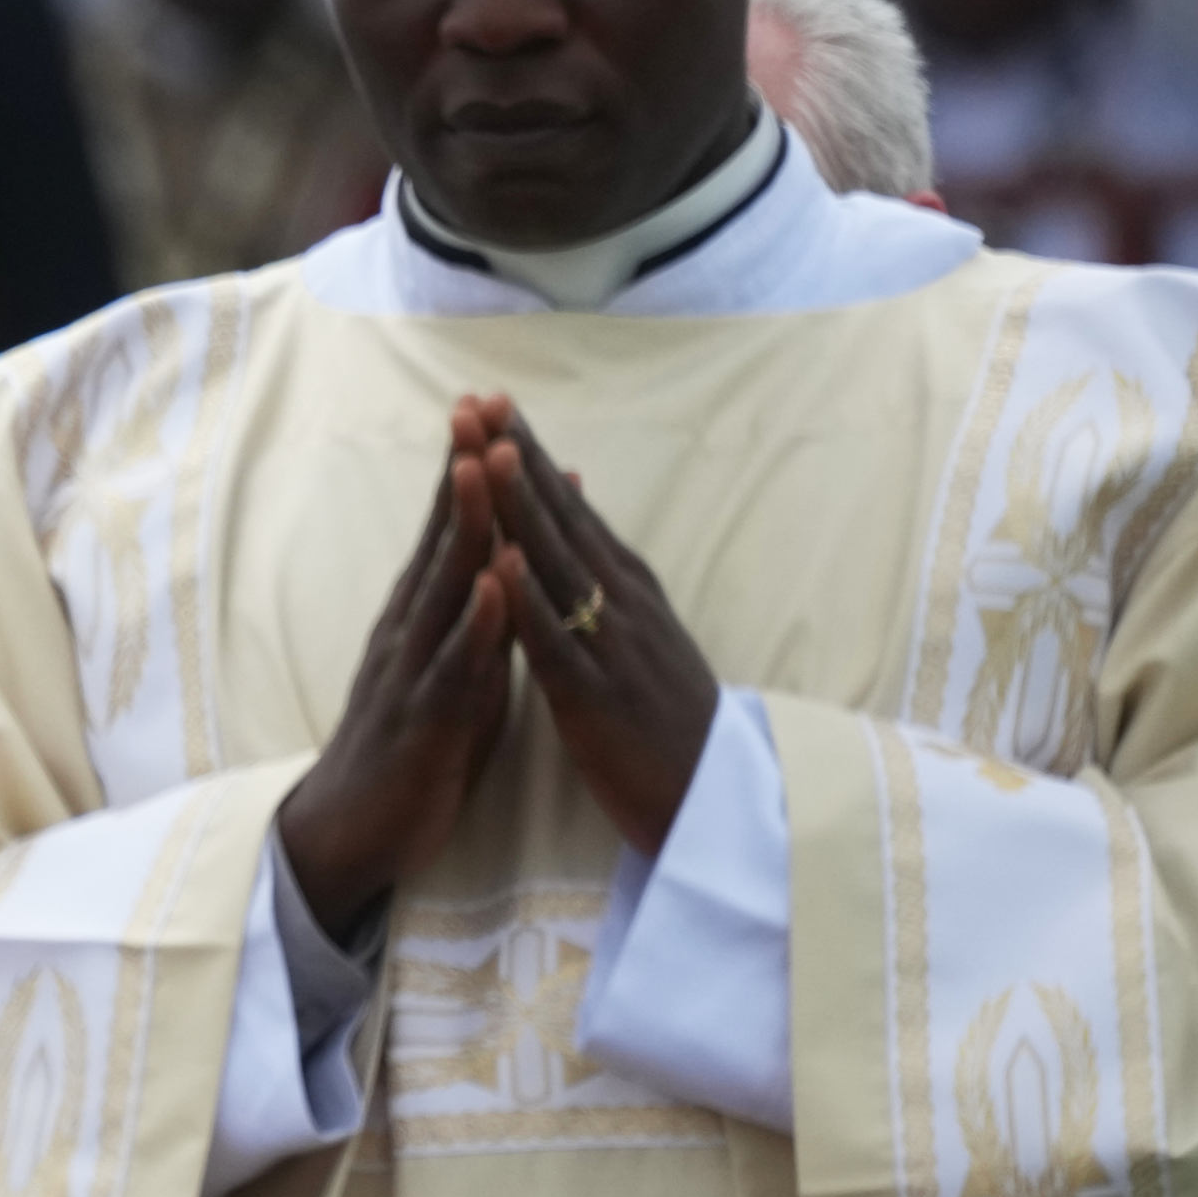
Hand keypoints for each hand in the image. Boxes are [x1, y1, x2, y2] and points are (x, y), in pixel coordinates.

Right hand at [275, 405, 516, 937]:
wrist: (352, 833)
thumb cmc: (414, 750)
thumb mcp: (457, 672)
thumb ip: (484, 620)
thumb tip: (515, 561)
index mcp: (421, 618)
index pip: (449, 531)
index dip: (471, 470)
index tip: (492, 408)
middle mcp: (409, 630)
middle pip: (441, 540)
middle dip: (463, 472)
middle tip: (478, 406)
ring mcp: (411, 671)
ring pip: (443, 589)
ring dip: (466, 527)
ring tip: (485, 468)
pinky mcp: (422, 721)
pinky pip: (454, 666)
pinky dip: (478, 622)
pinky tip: (497, 583)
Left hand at [480, 404, 717, 856]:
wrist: (715, 796)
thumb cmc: (667, 716)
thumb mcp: (639, 633)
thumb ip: (608, 581)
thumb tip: (580, 528)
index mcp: (627, 586)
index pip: (570, 507)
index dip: (530, 455)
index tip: (494, 403)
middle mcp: (622, 602)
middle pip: (563, 518)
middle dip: (519, 458)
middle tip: (482, 400)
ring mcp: (611, 646)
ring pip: (559, 566)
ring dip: (524, 508)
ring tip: (490, 452)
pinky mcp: (597, 698)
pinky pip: (557, 644)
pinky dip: (529, 601)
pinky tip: (502, 563)